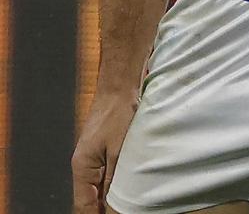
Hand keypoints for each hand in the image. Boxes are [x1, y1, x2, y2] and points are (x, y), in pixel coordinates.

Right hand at [72, 91, 137, 212]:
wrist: (119, 85)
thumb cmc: (117, 111)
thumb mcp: (119, 150)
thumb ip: (114, 179)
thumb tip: (112, 204)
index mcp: (82, 166)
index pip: (84, 205)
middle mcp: (83, 163)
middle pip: (90, 197)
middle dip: (104, 208)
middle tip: (123, 211)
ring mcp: (92, 156)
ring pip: (99, 186)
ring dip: (111, 195)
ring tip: (128, 204)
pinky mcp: (103, 148)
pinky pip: (106, 173)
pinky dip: (115, 182)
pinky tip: (128, 185)